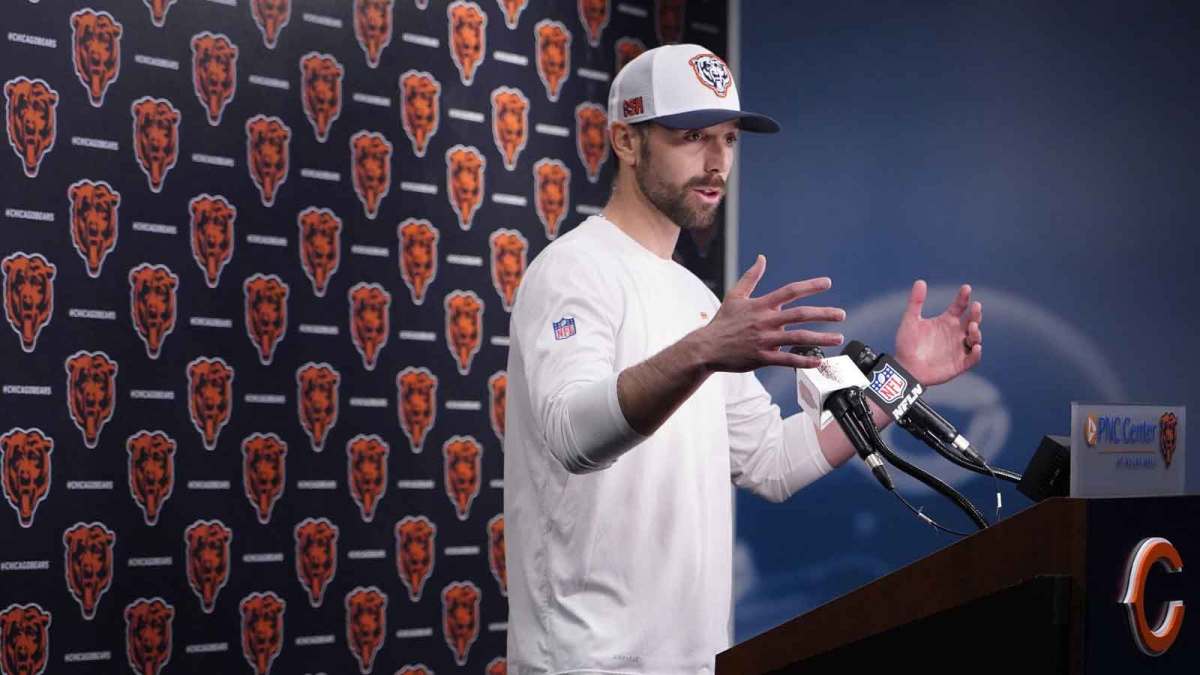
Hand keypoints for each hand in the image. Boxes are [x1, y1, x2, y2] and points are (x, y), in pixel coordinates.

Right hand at [694, 255, 844, 371]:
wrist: (706, 347)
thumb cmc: (723, 321)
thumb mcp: (735, 295)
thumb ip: (751, 277)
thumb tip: (761, 258)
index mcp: (761, 305)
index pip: (790, 291)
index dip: (810, 286)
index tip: (827, 283)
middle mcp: (765, 321)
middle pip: (800, 315)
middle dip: (823, 314)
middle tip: (841, 314)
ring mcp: (765, 340)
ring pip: (798, 338)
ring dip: (821, 338)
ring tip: (838, 338)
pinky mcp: (762, 358)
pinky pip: (787, 359)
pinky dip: (804, 360)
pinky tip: (818, 360)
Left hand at [893, 280, 982, 385]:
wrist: (904, 368)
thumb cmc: (907, 344)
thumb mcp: (910, 321)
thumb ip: (915, 302)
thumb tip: (920, 281)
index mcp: (946, 321)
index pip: (959, 306)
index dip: (964, 297)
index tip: (966, 288)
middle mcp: (955, 333)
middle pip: (971, 320)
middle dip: (975, 314)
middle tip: (976, 307)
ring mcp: (959, 348)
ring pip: (975, 338)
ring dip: (976, 332)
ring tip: (972, 326)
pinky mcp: (959, 364)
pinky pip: (972, 358)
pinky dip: (976, 353)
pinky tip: (976, 347)